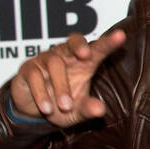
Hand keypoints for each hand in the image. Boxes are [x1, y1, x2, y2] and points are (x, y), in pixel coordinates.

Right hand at [8, 28, 126, 127]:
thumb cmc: (63, 106)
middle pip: (73, 41)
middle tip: (86, 55)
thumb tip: (100, 110)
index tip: (121, 35)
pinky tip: (47, 108)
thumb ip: (88, 109)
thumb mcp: (78, 112)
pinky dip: (41, 93)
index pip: (98, 49)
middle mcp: (66, 57)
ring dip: (60, 85)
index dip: (109, 42)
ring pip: (54, 63)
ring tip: (65, 106)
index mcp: (84, 63)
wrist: (35, 112)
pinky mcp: (28, 69)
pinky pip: (34, 75)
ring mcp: (45, 61)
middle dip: (79, 45)